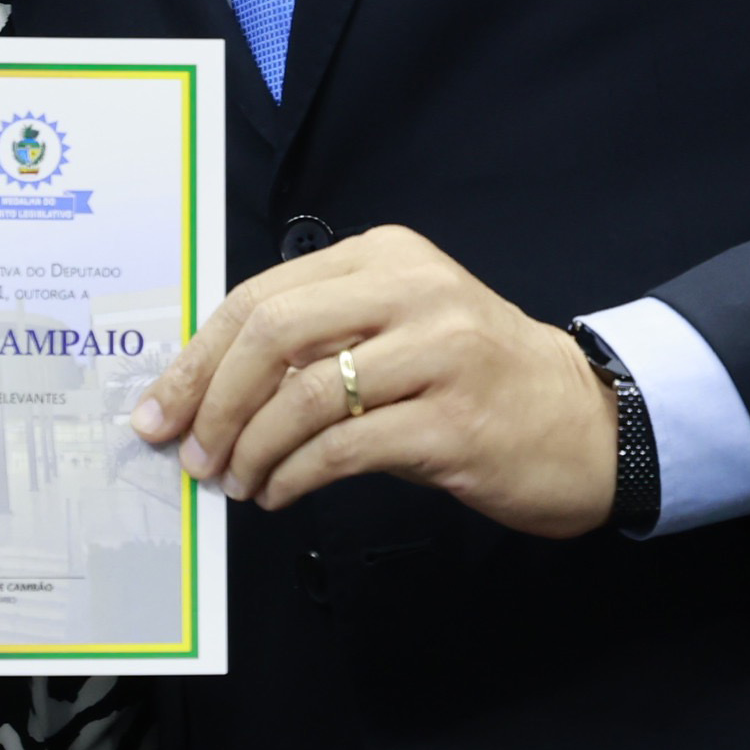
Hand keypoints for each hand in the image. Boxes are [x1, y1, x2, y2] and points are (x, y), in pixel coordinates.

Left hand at [128, 224, 619, 536]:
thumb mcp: (400, 331)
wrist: (586, 421)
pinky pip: (345, 449)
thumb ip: (320, 342)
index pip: (262, 295)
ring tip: (236, 481)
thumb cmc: (476, 380)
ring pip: (304, 395)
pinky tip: (279, 492)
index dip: (200, 356)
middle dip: (213, 399)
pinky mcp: (454, 424)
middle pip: (273, 332)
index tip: (163, 406)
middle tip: (190, 451)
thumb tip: (210, 391)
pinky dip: (295, 476)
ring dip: (252, 448)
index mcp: (387, 256)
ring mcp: (440, 354)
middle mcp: (413, 292)